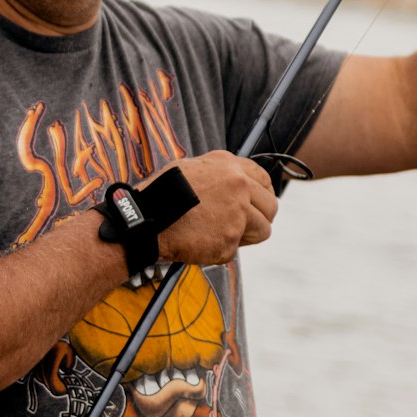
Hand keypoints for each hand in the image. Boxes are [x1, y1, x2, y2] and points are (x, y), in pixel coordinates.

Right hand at [149, 152, 278, 265]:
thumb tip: (239, 186)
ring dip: (246, 237)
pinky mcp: (230, 238)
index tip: (257, 205)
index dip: (263, 195)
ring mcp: (237, 213)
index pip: (264, 180)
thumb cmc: (163, 193)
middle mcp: (239, 185)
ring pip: (263, 230)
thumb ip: (221, 175)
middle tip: (244, 227)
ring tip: (221, 235)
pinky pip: (235, 249)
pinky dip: (220, 250)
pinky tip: (201, 242)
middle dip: (261, 219)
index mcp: (230, 166)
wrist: (146, 217)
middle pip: (271, 207)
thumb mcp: (194, 168)